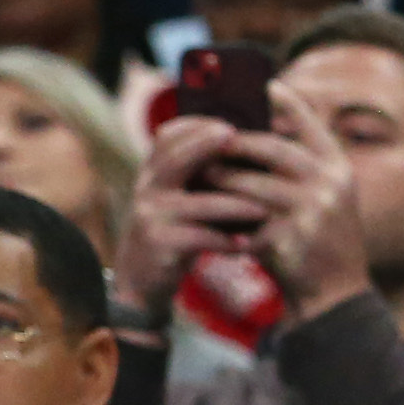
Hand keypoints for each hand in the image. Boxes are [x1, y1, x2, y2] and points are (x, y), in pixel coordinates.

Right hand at [112, 116, 268, 320]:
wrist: (140, 280)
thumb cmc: (172, 233)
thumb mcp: (174, 199)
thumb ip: (194, 176)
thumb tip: (238, 149)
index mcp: (152, 173)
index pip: (168, 137)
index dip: (196, 126)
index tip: (228, 124)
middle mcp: (147, 189)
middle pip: (176, 158)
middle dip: (206, 144)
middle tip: (237, 137)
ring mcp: (151, 217)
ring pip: (198, 204)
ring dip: (234, 206)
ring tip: (263, 209)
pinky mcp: (161, 245)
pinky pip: (201, 239)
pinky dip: (226, 241)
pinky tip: (246, 245)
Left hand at [206, 86, 375, 321]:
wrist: (337, 297)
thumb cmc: (320, 243)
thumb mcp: (325, 200)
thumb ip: (301, 169)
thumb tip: (251, 134)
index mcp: (339, 170)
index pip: (311, 124)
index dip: (286, 102)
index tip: (264, 84)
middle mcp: (331, 185)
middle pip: (271, 148)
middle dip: (233, 143)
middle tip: (205, 137)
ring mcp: (312, 212)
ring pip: (251, 184)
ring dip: (221, 179)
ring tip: (199, 173)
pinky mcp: (290, 239)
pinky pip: (246, 218)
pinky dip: (225, 213)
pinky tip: (206, 210)